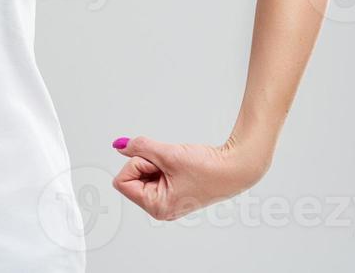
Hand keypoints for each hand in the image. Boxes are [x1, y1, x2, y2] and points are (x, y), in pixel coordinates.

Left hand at [109, 134, 267, 220]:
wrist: (235, 168)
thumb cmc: (208, 168)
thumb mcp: (168, 153)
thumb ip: (140, 147)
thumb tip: (119, 145)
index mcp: (157, 207)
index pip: (122, 182)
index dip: (136, 164)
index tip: (157, 161)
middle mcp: (160, 208)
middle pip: (131, 178)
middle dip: (146, 162)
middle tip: (170, 163)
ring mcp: (167, 201)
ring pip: (143, 173)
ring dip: (156, 162)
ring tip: (177, 164)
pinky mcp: (174, 192)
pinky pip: (155, 173)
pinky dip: (162, 164)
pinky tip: (179, 166)